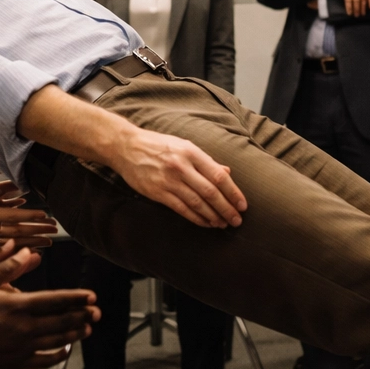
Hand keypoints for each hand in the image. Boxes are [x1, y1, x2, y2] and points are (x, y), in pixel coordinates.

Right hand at [0, 183, 57, 249]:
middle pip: (17, 231)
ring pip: (14, 242)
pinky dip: (20, 248)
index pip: (11, 216)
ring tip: (50, 241)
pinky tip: (31, 248)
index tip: (45, 215)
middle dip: (38, 231)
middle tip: (55, 229)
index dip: (29, 216)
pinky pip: (6, 248)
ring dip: (32, 242)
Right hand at [0, 245, 99, 368]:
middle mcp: (22, 329)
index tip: (91, 296)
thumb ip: (6, 267)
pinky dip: (58, 356)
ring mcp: (19, 348)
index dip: (76, 298)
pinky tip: (66, 350)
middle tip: (97, 312)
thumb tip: (28, 252)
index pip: (55, 301)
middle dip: (82, 316)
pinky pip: (42, 361)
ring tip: (88, 328)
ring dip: (74, 334)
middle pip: (61, 322)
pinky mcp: (14, 363)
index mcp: (15, 306)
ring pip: (56, 341)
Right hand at [112, 128, 247, 227]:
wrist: (127, 147)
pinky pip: (181, 209)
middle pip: (210, 192)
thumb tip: (227, 172)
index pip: (218, 176)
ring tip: (223, 224)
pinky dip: (196, 218)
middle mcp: (181, 167)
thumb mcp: (184, 145)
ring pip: (197, 203)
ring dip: (213, 216)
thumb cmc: (158, 145)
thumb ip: (205, 161)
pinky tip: (205, 223)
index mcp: (191, 152)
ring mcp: (169, 181)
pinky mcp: (158, 192)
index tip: (242, 205)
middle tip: (236, 220)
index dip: (233, 192)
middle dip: (226, 208)